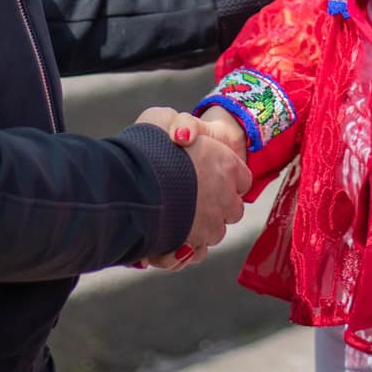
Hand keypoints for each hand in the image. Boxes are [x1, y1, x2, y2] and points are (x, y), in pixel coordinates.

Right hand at [131, 107, 249, 264]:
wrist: (130, 181)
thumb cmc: (146, 145)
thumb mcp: (161, 119)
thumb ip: (179, 125)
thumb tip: (183, 136)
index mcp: (227, 164)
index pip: (241, 178)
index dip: (226, 178)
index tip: (207, 177)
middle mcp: (226, 197)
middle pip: (232, 208)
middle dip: (216, 206)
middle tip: (191, 199)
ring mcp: (211, 224)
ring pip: (215, 232)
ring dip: (200, 227)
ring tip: (176, 219)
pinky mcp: (193, 245)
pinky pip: (197, 252)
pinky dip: (186, 250)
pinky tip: (171, 239)